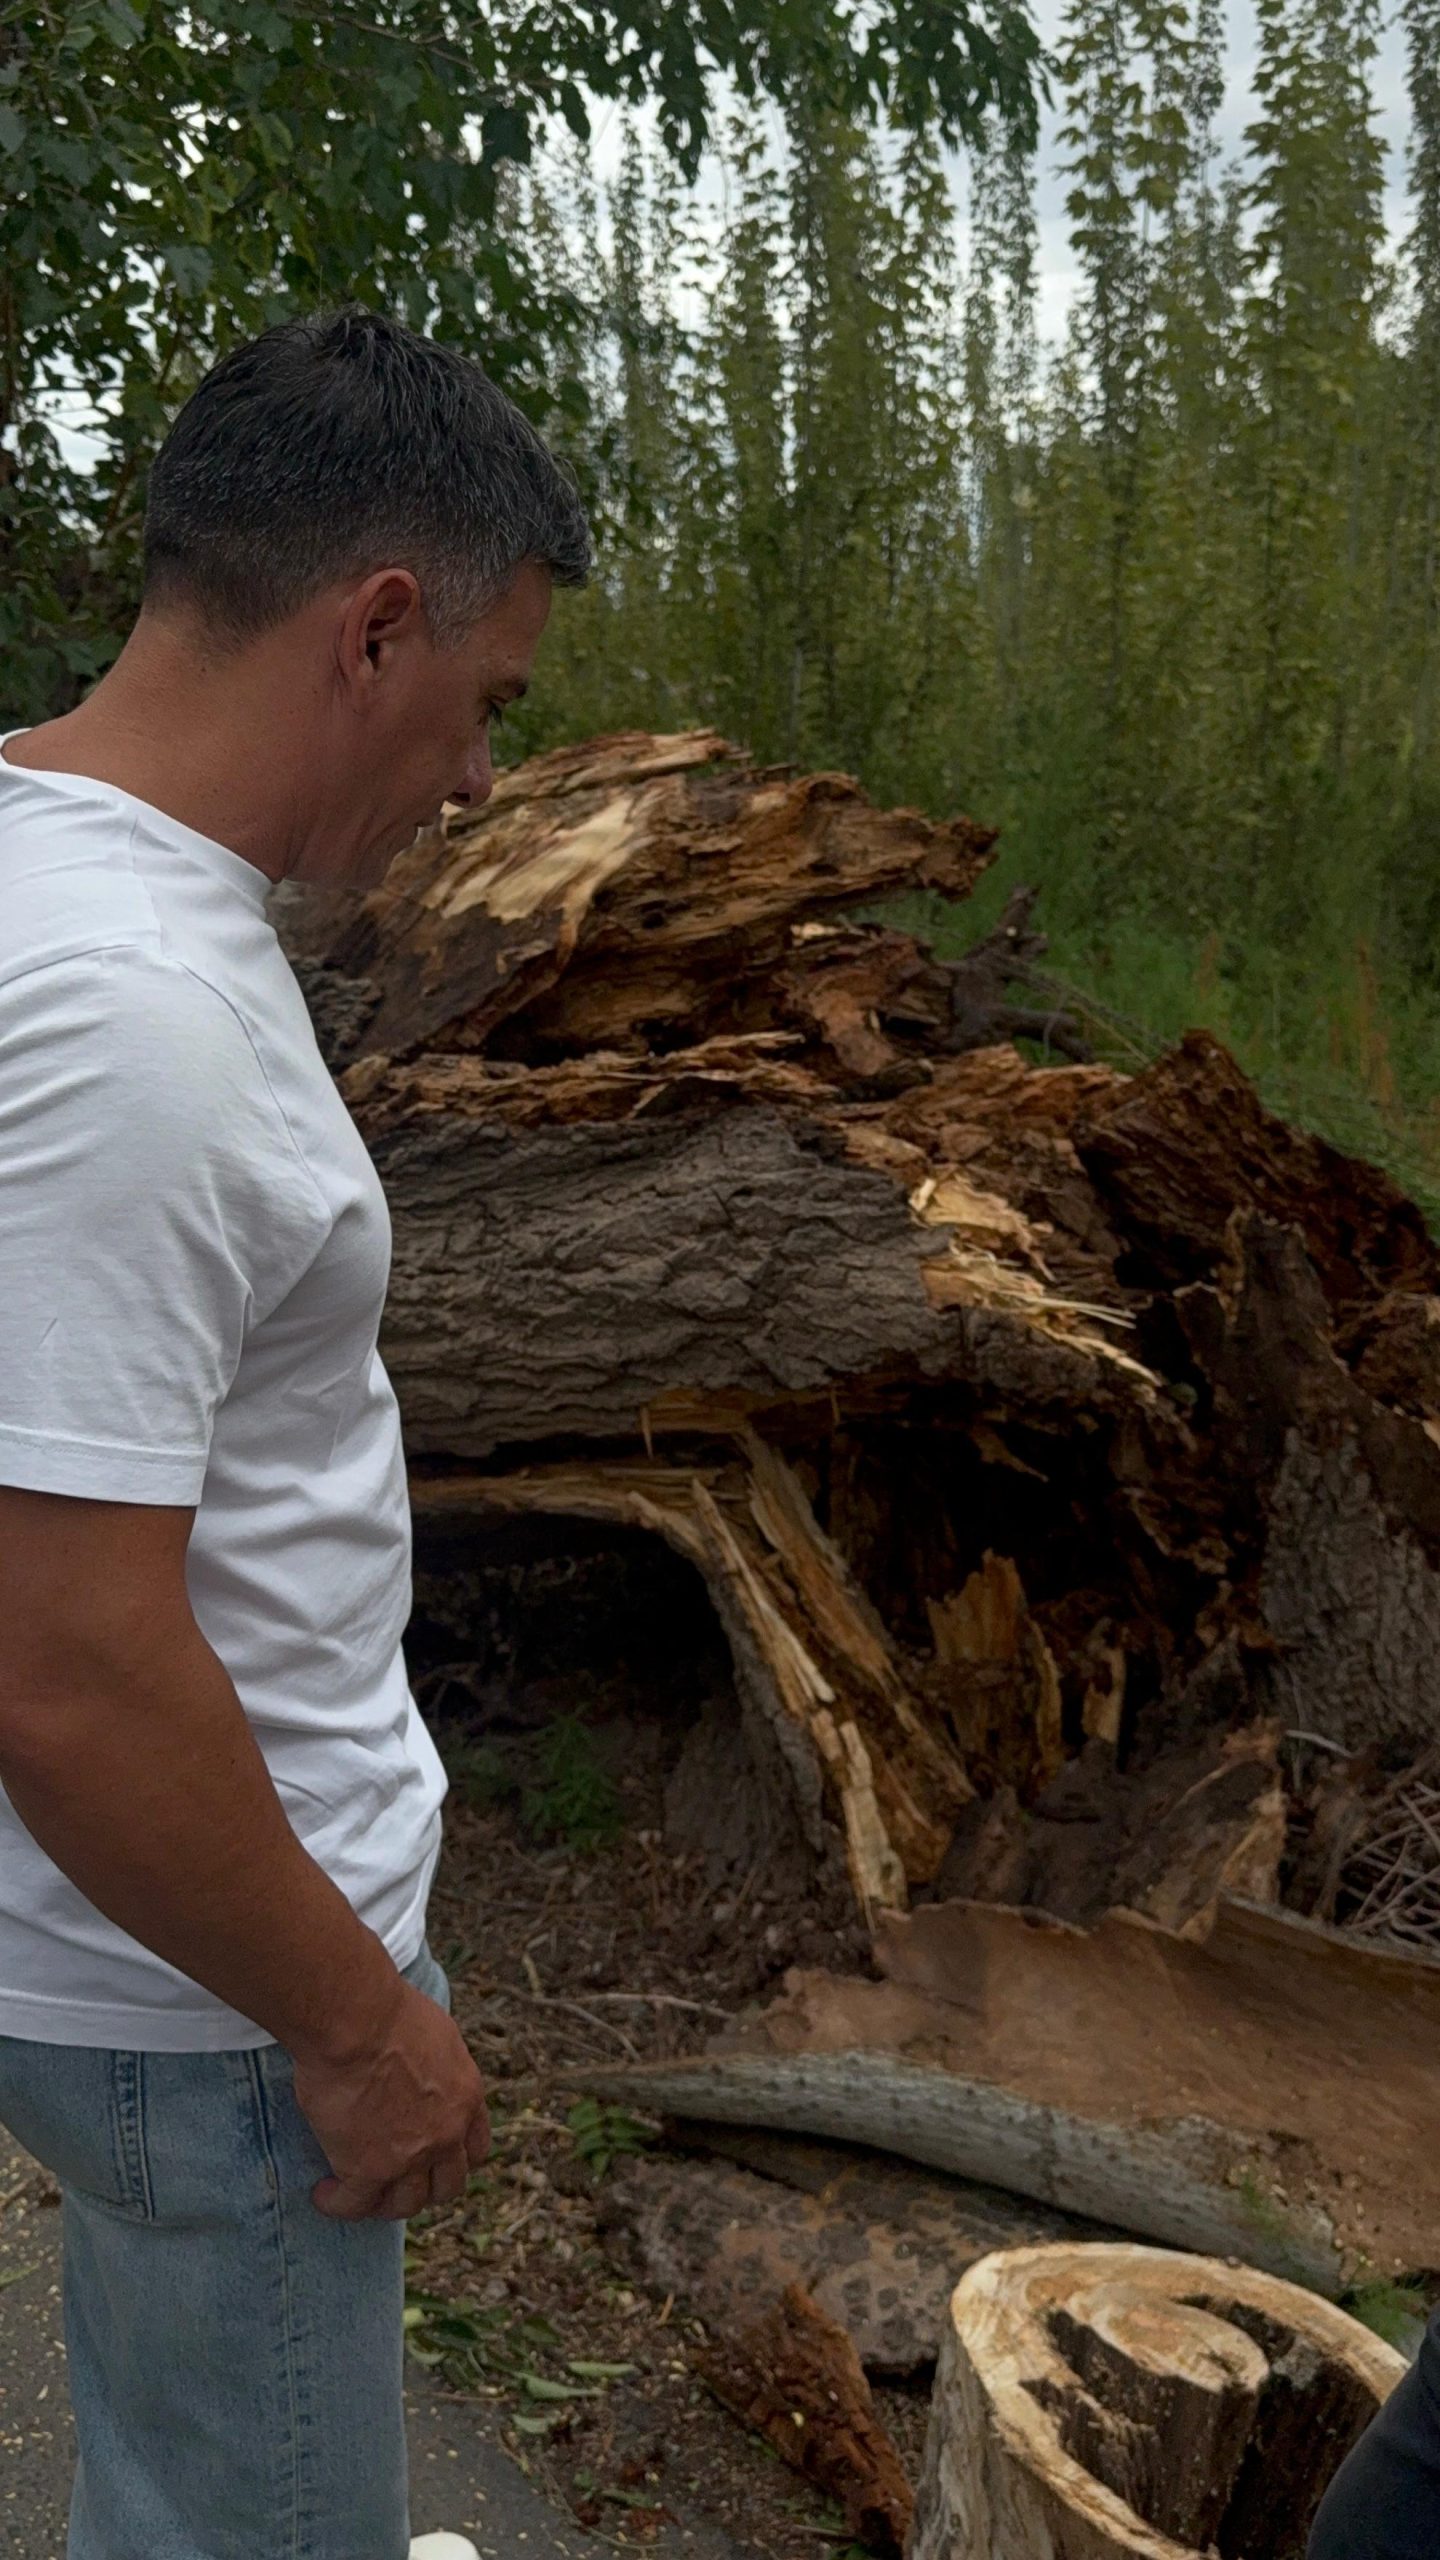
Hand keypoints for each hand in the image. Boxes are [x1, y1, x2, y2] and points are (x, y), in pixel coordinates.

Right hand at [292, 1974, 490, 2221]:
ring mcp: (410, 2157)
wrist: (356, 2019)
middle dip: (423, 2187)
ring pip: (405, 2205)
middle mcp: (447, 2134)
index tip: (433, 2158)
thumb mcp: (437, 2033)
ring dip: (382, 2202)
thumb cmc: (386, 2010)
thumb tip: (421, 2066)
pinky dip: (338, 2203)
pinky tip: (324, 2193)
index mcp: (467, 2097)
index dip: (454, 2158)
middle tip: (395, 2179)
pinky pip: (355, 2204)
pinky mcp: (368, 2169)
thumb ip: (437, 2064)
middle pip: (447, 2186)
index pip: (476, 2149)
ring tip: (356, 2191)